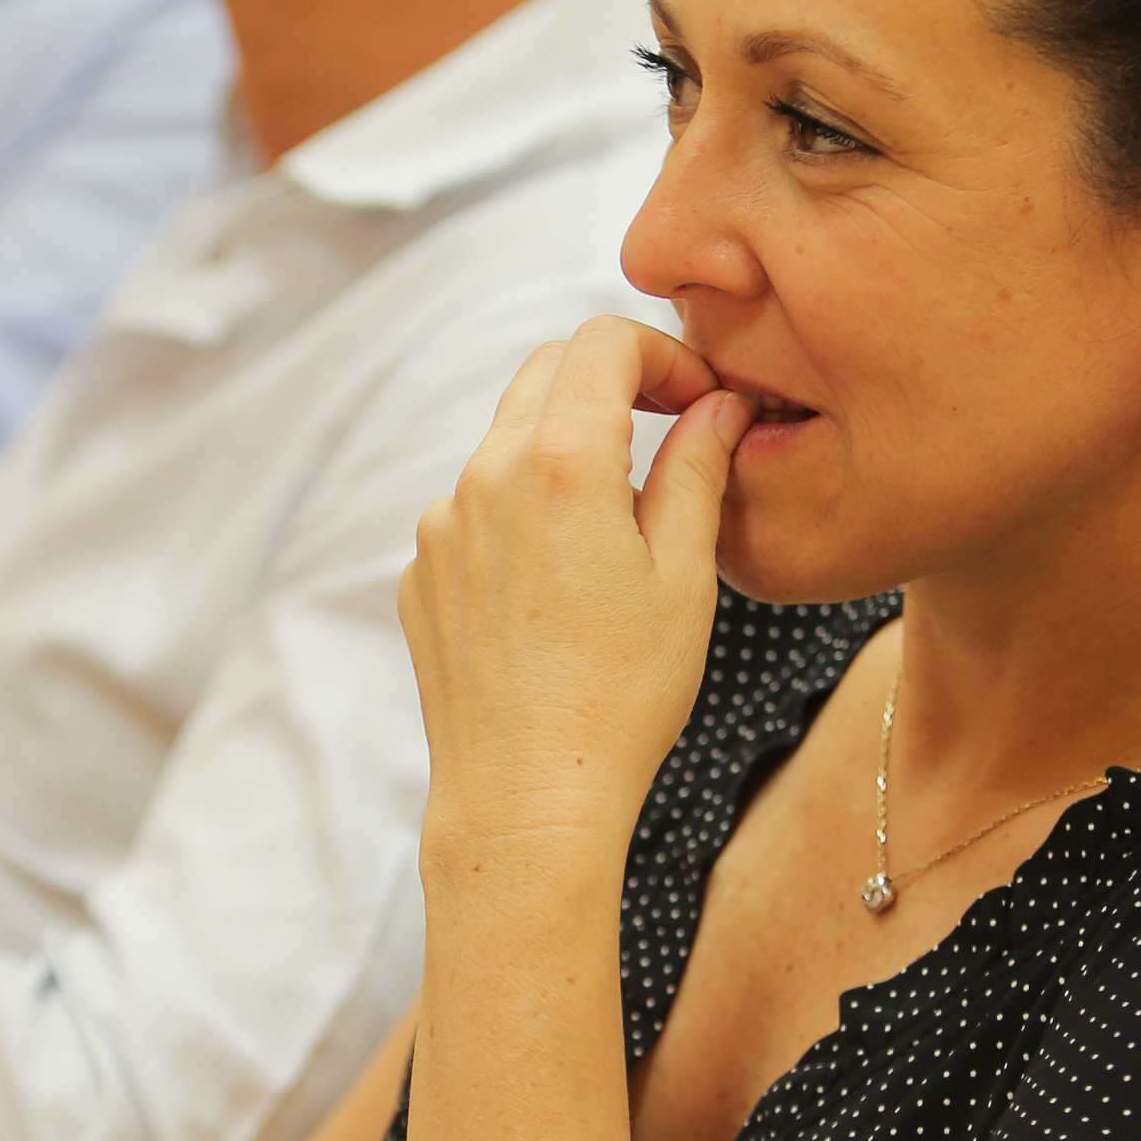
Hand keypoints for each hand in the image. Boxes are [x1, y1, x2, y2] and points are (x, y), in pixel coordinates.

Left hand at [398, 319, 748, 864]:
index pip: (601, 343)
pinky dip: (524, 510)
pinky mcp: (421, 574)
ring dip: (566, 449)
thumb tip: (719, 408)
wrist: (526, 798)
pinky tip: (564, 583)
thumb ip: (699, 472)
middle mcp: (485, 478)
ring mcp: (441, 527)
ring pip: (507, 442)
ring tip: (622, 523)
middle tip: (670, 428)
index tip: (699, 399)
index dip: (662, 353)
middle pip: (546, 373)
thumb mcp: (685, 577)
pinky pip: (476, 509)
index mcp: (559, 464)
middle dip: (613, 382)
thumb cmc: (621, 698)